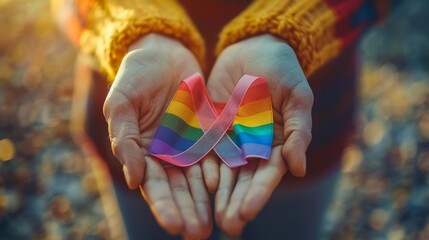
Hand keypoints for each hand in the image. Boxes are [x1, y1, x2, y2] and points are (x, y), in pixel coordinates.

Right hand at [103, 34, 216, 238]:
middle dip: (189, 210)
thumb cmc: (135, 76)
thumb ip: (126, 140)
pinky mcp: (211, 133)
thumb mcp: (122, 104)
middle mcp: (168, 154)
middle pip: (180, 188)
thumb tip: (134, 180)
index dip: (164, 205)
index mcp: (144, 152)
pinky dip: (225, 173)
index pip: (155, 185)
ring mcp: (191, 145)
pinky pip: (219, 155)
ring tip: (221, 222)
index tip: (174, 225)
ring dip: (209, 201)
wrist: (163, 51)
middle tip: (199, 233)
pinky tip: (232, 190)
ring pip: (201, 178)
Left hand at [207, 34, 313, 235]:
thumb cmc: (282, 70)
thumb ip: (298, 131)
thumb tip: (297, 168)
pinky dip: (201, 168)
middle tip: (228, 225)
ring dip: (218, 195)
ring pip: (223, 172)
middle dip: (236, 202)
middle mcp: (253, 147)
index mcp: (277, 143)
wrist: (254, 48)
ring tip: (210, 217)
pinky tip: (198, 185)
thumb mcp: (297, 97)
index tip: (247, 212)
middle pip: (244, 180)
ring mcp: (231, 139)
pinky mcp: (211, 128)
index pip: (267, 175)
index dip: (258, 194)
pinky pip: (204, 151)